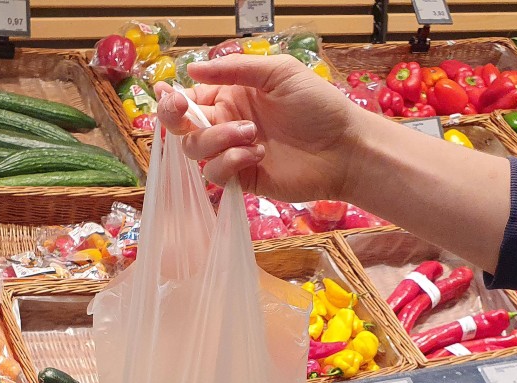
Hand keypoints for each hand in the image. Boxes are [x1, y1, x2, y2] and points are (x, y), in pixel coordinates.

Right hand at [154, 54, 371, 201]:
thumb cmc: (318, 105)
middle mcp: (228, 124)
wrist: (344, 148)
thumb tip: (191, 69)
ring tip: (251, 134)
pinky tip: (257, 153)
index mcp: (232, 95)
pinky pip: (216, 173)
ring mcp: (233, 153)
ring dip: (217, 139)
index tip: (171, 96)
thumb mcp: (278, 72)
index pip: (190, 98)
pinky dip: (230, 161)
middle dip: (177, 119)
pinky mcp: (242, 179)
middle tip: (185, 113)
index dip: (172, 98)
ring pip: (195, 150)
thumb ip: (234, 69)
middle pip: (182, 127)